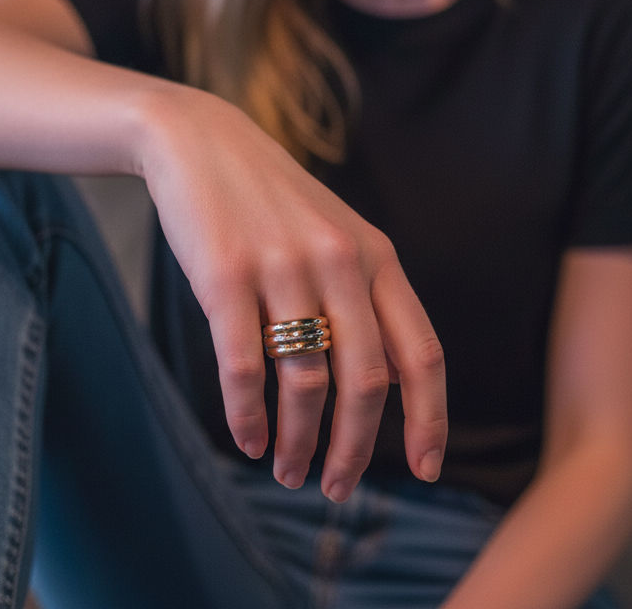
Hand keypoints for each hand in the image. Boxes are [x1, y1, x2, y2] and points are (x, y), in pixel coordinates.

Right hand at [138, 86, 446, 501]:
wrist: (201, 143)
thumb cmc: (271, 200)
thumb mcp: (338, 234)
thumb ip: (368, 298)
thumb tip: (390, 383)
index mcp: (375, 255)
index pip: (422, 352)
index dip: (431, 418)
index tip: (427, 470)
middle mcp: (338, 262)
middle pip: (366, 384)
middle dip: (356, 451)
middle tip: (336, 488)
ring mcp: (282, 267)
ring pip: (305, 383)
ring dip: (299, 442)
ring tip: (287, 470)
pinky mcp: (224, 276)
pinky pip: (243, 367)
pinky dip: (248, 417)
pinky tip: (249, 440)